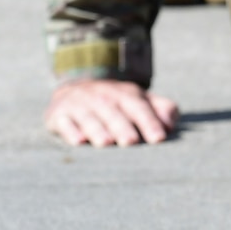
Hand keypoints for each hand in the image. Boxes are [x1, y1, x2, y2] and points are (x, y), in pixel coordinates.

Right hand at [45, 79, 179, 146]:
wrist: (76, 86)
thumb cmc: (118, 103)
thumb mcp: (141, 100)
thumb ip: (162, 109)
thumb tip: (171, 125)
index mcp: (126, 95)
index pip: (140, 108)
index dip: (150, 122)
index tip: (159, 138)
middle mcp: (102, 98)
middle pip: (114, 113)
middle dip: (123, 127)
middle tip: (131, 142)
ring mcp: (79, 104)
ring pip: (89, 117)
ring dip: (98, 130)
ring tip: (106, 143)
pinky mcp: (58, 114)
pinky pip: (64, 122)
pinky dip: (70, 131)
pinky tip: (78, 141)